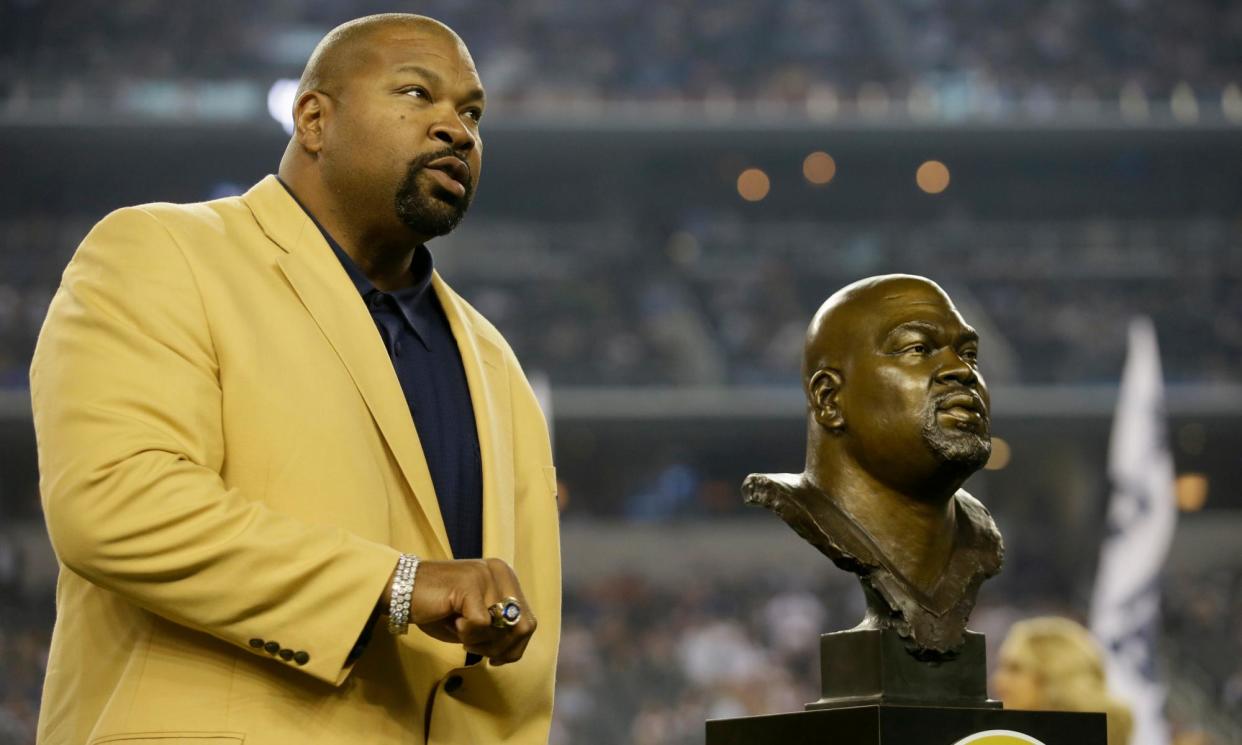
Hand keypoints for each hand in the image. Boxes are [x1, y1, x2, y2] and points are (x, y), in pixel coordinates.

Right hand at [386, 558, 536, 664]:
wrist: (401, 591)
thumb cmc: (437, 609)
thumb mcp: (475, 623)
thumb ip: (498, 631)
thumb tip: (514, 650)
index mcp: (506, 577)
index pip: (529, 622)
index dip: (514, 648)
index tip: (494, 657)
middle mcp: (500, 572)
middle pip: (523, 626)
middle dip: (501, 648)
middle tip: (475, 648)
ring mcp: (486, 575)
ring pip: (504, 627)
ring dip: (483, 642)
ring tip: (462, 633)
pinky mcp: (470, 584)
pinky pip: (482, 624)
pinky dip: (467, 634)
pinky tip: (453, 623)